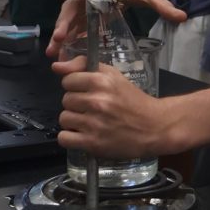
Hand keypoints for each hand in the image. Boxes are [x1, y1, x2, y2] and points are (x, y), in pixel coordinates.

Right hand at [45, 0, 185, 57]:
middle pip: (72, 6)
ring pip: (69, 20)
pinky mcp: (87, 17)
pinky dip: (67, 41)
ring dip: (60, 36)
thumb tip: (182, 16)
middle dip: (64, 22)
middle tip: (58, 37)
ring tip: (52, 53)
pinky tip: (61, 56)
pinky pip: (74, 29)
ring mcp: (86, 6)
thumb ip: (164, 7)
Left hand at [54, 53, 173, 157]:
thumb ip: (84, 66)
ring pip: (64, 118)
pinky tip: (83, 134)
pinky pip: (64, 138)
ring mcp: (94, 124)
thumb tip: (56, 66)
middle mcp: (97, 101)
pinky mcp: (92, 143)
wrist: (154, 127)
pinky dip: (70, 138)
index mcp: (102, 81)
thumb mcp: (113, 76)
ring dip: (74, 121)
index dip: (75, 86)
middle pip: (66, 100)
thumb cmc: (133, 100)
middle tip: (91, 108)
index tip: (86, 91)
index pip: (68, 80)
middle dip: (76, 104)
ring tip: (89, 121)